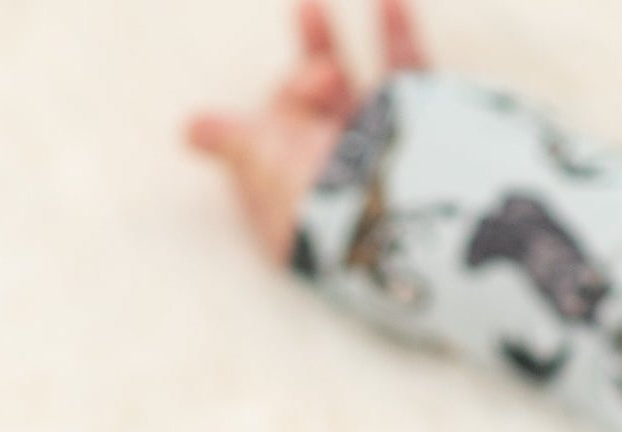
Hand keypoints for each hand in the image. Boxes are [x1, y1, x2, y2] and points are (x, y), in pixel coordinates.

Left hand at [182, 0, 430, 265]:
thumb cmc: (321, 200)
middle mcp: (344, 182)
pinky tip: (391, 2)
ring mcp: (388, 163)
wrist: (405, 221)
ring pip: (360, 92)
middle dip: (311, 62)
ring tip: (321, 5)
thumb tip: (191, 130)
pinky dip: (400, 40)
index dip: (285, 99)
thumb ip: (233, 139)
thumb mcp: (263, 164)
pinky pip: (412, 86)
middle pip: (319, 110)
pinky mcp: (430, 143)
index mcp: (302, 197)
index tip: (302, 89)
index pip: (280, 139)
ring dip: (342, 47)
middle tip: (308, 10)